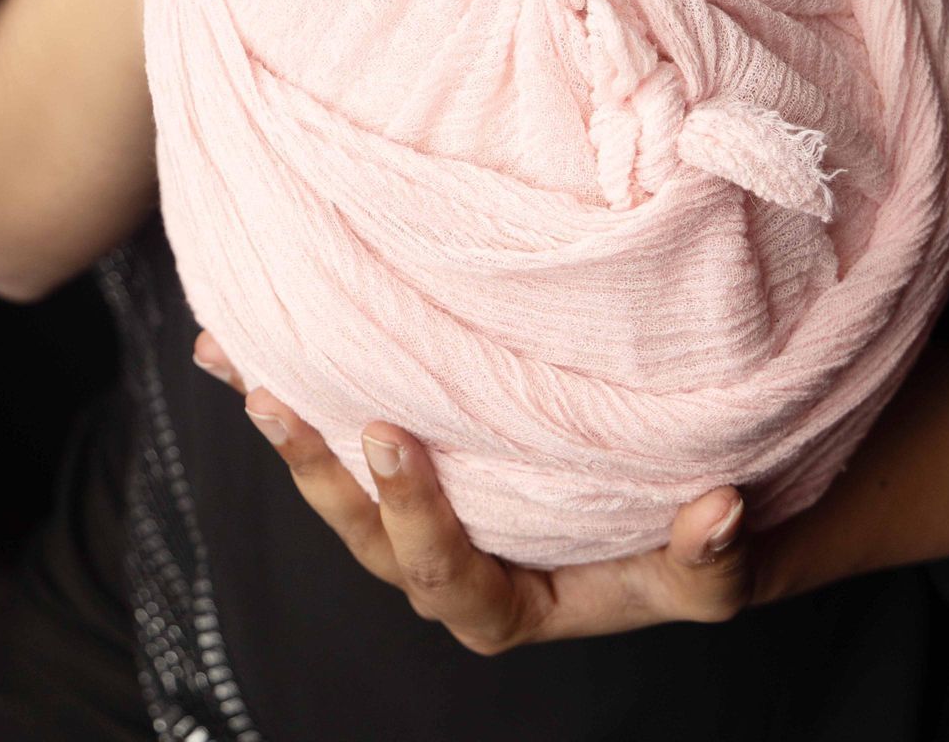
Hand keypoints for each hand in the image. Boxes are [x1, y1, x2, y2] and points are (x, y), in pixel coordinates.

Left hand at [191, 331, 752, 652]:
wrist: (682, 515)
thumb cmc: (690, 550)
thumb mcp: (711, 571)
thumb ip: (709, 563)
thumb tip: (718, 514)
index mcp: (502, 606)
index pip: (442, 579)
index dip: (411, 518)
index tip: (392, 436)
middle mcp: (447, 564)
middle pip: (362, 534)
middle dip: (316, 468)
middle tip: (278, 400)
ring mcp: (422, 510)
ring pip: (337, 481)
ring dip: (285, 423)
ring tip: (232, 362)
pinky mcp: (410, 461)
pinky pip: (339, 430)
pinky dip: (292, 384)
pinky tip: (230, 342)